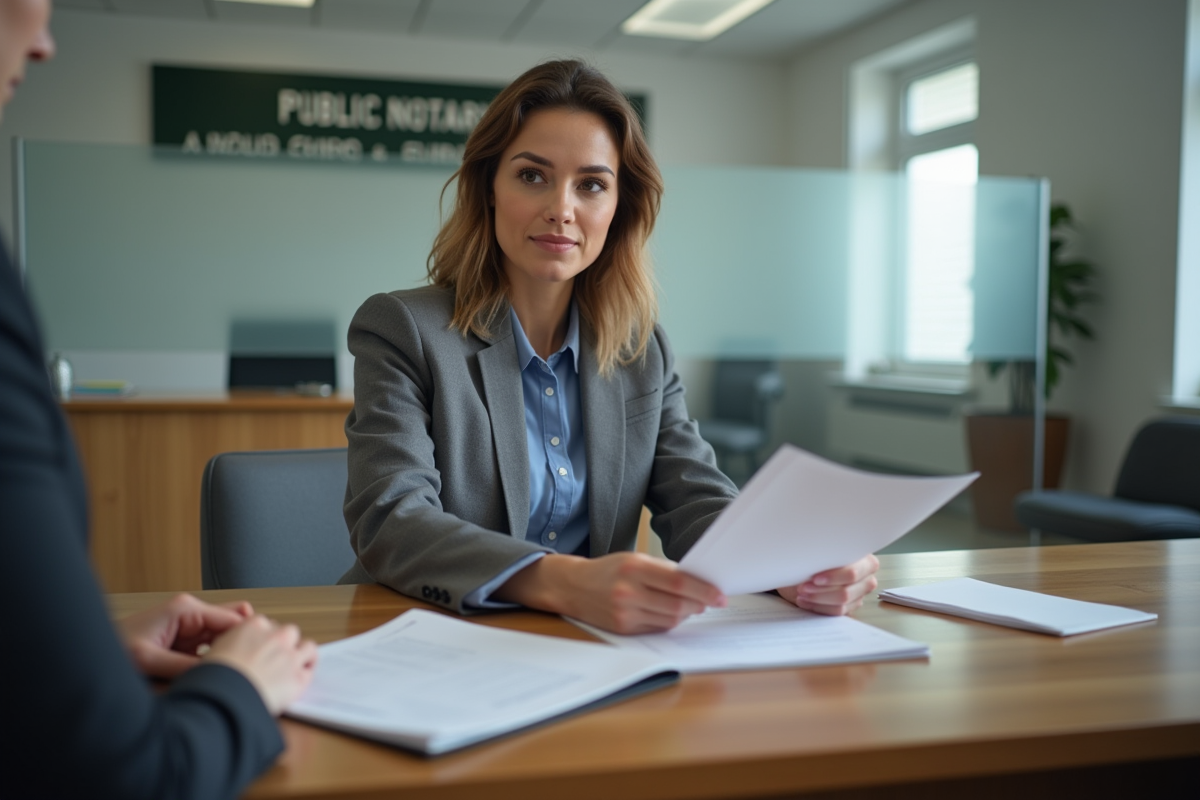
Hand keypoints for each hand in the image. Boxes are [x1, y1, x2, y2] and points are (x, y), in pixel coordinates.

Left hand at [117, 593, 253, 678]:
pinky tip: (218, 678)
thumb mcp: (148, 660)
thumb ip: (184, 667)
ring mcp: (187, 631)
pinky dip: (215, 664)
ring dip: (228, 657)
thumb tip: (216, 676)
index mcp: (186, 609)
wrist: (87, 655)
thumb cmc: (111, 649)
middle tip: (253, 668)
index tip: (262, 660)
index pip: (234, 619)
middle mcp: (190, 616)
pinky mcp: (182, 646)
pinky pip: (209, 654)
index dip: (250, 640)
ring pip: (223, 642)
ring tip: (238, 676)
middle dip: (242, 646)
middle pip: (232, 628)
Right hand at [204, 615, 317, 714]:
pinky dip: (307, 671)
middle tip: (273, 659)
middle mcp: (275, 636)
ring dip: (301, 654)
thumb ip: (231, 644)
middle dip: (282, 644)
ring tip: (292, 666)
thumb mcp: (214, 651)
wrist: (223, 696)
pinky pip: (310, 668)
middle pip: (287, 632)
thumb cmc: (213, 678)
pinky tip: (299, 678)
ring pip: (307, 646)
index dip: (262, 638)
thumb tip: (233, 651)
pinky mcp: (298, 677)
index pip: (266, 624)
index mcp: (253, 626)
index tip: (258, 648)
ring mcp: (289, 655)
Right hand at [496, 552, 726, 634]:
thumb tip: (699, 583)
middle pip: (678, 605)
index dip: (704, 591)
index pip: (679, 583)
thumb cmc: (610, 570)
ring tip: (691, 605)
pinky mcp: (623, 629)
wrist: (573, 586)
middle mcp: (628, 592)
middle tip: (711, 602)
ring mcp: (625, 613)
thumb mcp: (634, 559)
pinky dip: (668, 621)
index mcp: (634, 568)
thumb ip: (664, 571)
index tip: (720, 595)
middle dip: (700, 605)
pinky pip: (656, 628)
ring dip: (686, 614)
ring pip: (670, 619)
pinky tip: (670, 612)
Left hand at [776, 554, 878, 615]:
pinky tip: (805, 600)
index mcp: (865, 559)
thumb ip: (825, 554)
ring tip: (802, 593)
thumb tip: (815, 557)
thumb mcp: (820, 549)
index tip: (815, 578)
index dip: (833, 577)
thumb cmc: (817, 554)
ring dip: (818, 599)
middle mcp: (867, 577)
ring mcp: (860, 593)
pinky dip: (818, 607)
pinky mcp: (851, 605)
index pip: (852, 573)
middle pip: (846, 592)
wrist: (808, 564)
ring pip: (841, 603)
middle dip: (821, 591)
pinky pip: (836, 611)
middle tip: (803, 587)